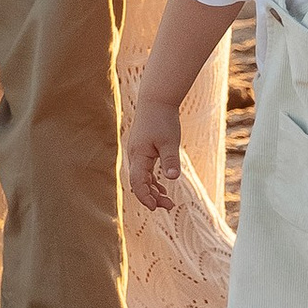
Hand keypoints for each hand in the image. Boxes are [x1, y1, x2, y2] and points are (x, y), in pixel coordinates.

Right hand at [124, 94, 184, 211]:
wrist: (156, 100)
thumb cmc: (163, 119)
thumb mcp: (170, 141)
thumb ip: (170, 160)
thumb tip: (172, 178)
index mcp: (138, 155)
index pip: (138, 183)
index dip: (145, 197)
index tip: (156, 207)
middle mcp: (135, 156)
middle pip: (139, 183)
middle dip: (151, 197)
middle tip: (169, 206)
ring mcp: (138, 153)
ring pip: (142, 178)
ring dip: (152, 191)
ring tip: (168, 202)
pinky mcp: (143, 150)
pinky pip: (145, 171)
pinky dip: (152, 181)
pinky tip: (162, 188)